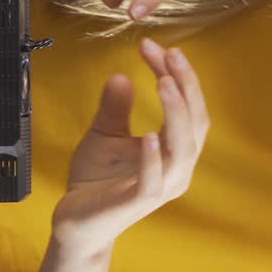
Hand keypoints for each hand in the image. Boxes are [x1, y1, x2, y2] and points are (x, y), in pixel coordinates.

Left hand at [51, 39, 209, 256]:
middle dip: (186, 85)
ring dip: (176, 113)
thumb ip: (116, 107)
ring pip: (182, 148)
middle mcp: (177, 169)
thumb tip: (120, 74)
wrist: (76, 223)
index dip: (179, 77)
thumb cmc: (96, 182)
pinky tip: (148, 134)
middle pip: (195, 123)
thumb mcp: (105, 134)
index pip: (188, 108)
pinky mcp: (138, 203)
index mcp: (174, 151)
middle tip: (169, 54)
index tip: (158, 48)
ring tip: (164, 82)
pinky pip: (154, 180)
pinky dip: (153, 157)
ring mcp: (161, 187)